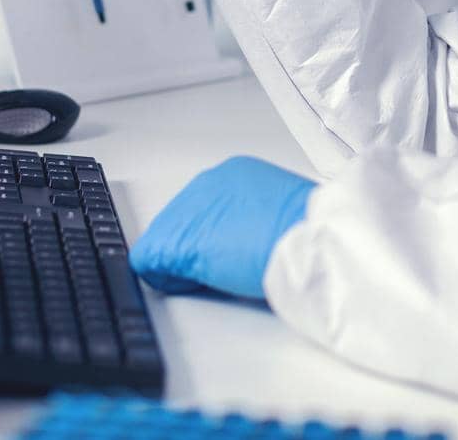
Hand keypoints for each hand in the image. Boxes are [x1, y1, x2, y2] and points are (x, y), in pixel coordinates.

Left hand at [130, 156, 314, 300]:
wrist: (308, 240)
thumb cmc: (307, 233)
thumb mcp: (283, 213)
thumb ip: (259, 217)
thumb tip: (251, 238)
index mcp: (236, 174)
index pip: (206, 208)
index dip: (215, 236)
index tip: (230, 251)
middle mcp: (206, 184)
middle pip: (180, 222)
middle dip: (196, 248)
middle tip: (224, 267)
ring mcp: (187, 211)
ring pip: (164, 240)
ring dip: (184, 263)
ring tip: (217, 276)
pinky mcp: (174, 241)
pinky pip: (149, 260)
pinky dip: (166, 278)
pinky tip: (196, 283)